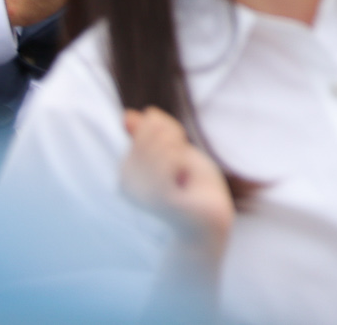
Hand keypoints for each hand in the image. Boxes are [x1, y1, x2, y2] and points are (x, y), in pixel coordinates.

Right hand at [120, 107, 233, 264]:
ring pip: (158, 146)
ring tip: (183, 169)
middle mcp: (126, 182)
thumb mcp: (174, 153)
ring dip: (178, 151)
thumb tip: (127, 115)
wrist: (210, 220)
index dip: (168, 128)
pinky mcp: (158, 200)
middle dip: (173, 137)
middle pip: (152, 134)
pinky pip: (166, 165)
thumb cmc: (194, 187)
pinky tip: (181, 173)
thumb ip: (152, 135)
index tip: (178, 145)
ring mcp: (140, 192)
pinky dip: (179, 162)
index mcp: (128, 170)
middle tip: (183, 160)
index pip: (147, 127)